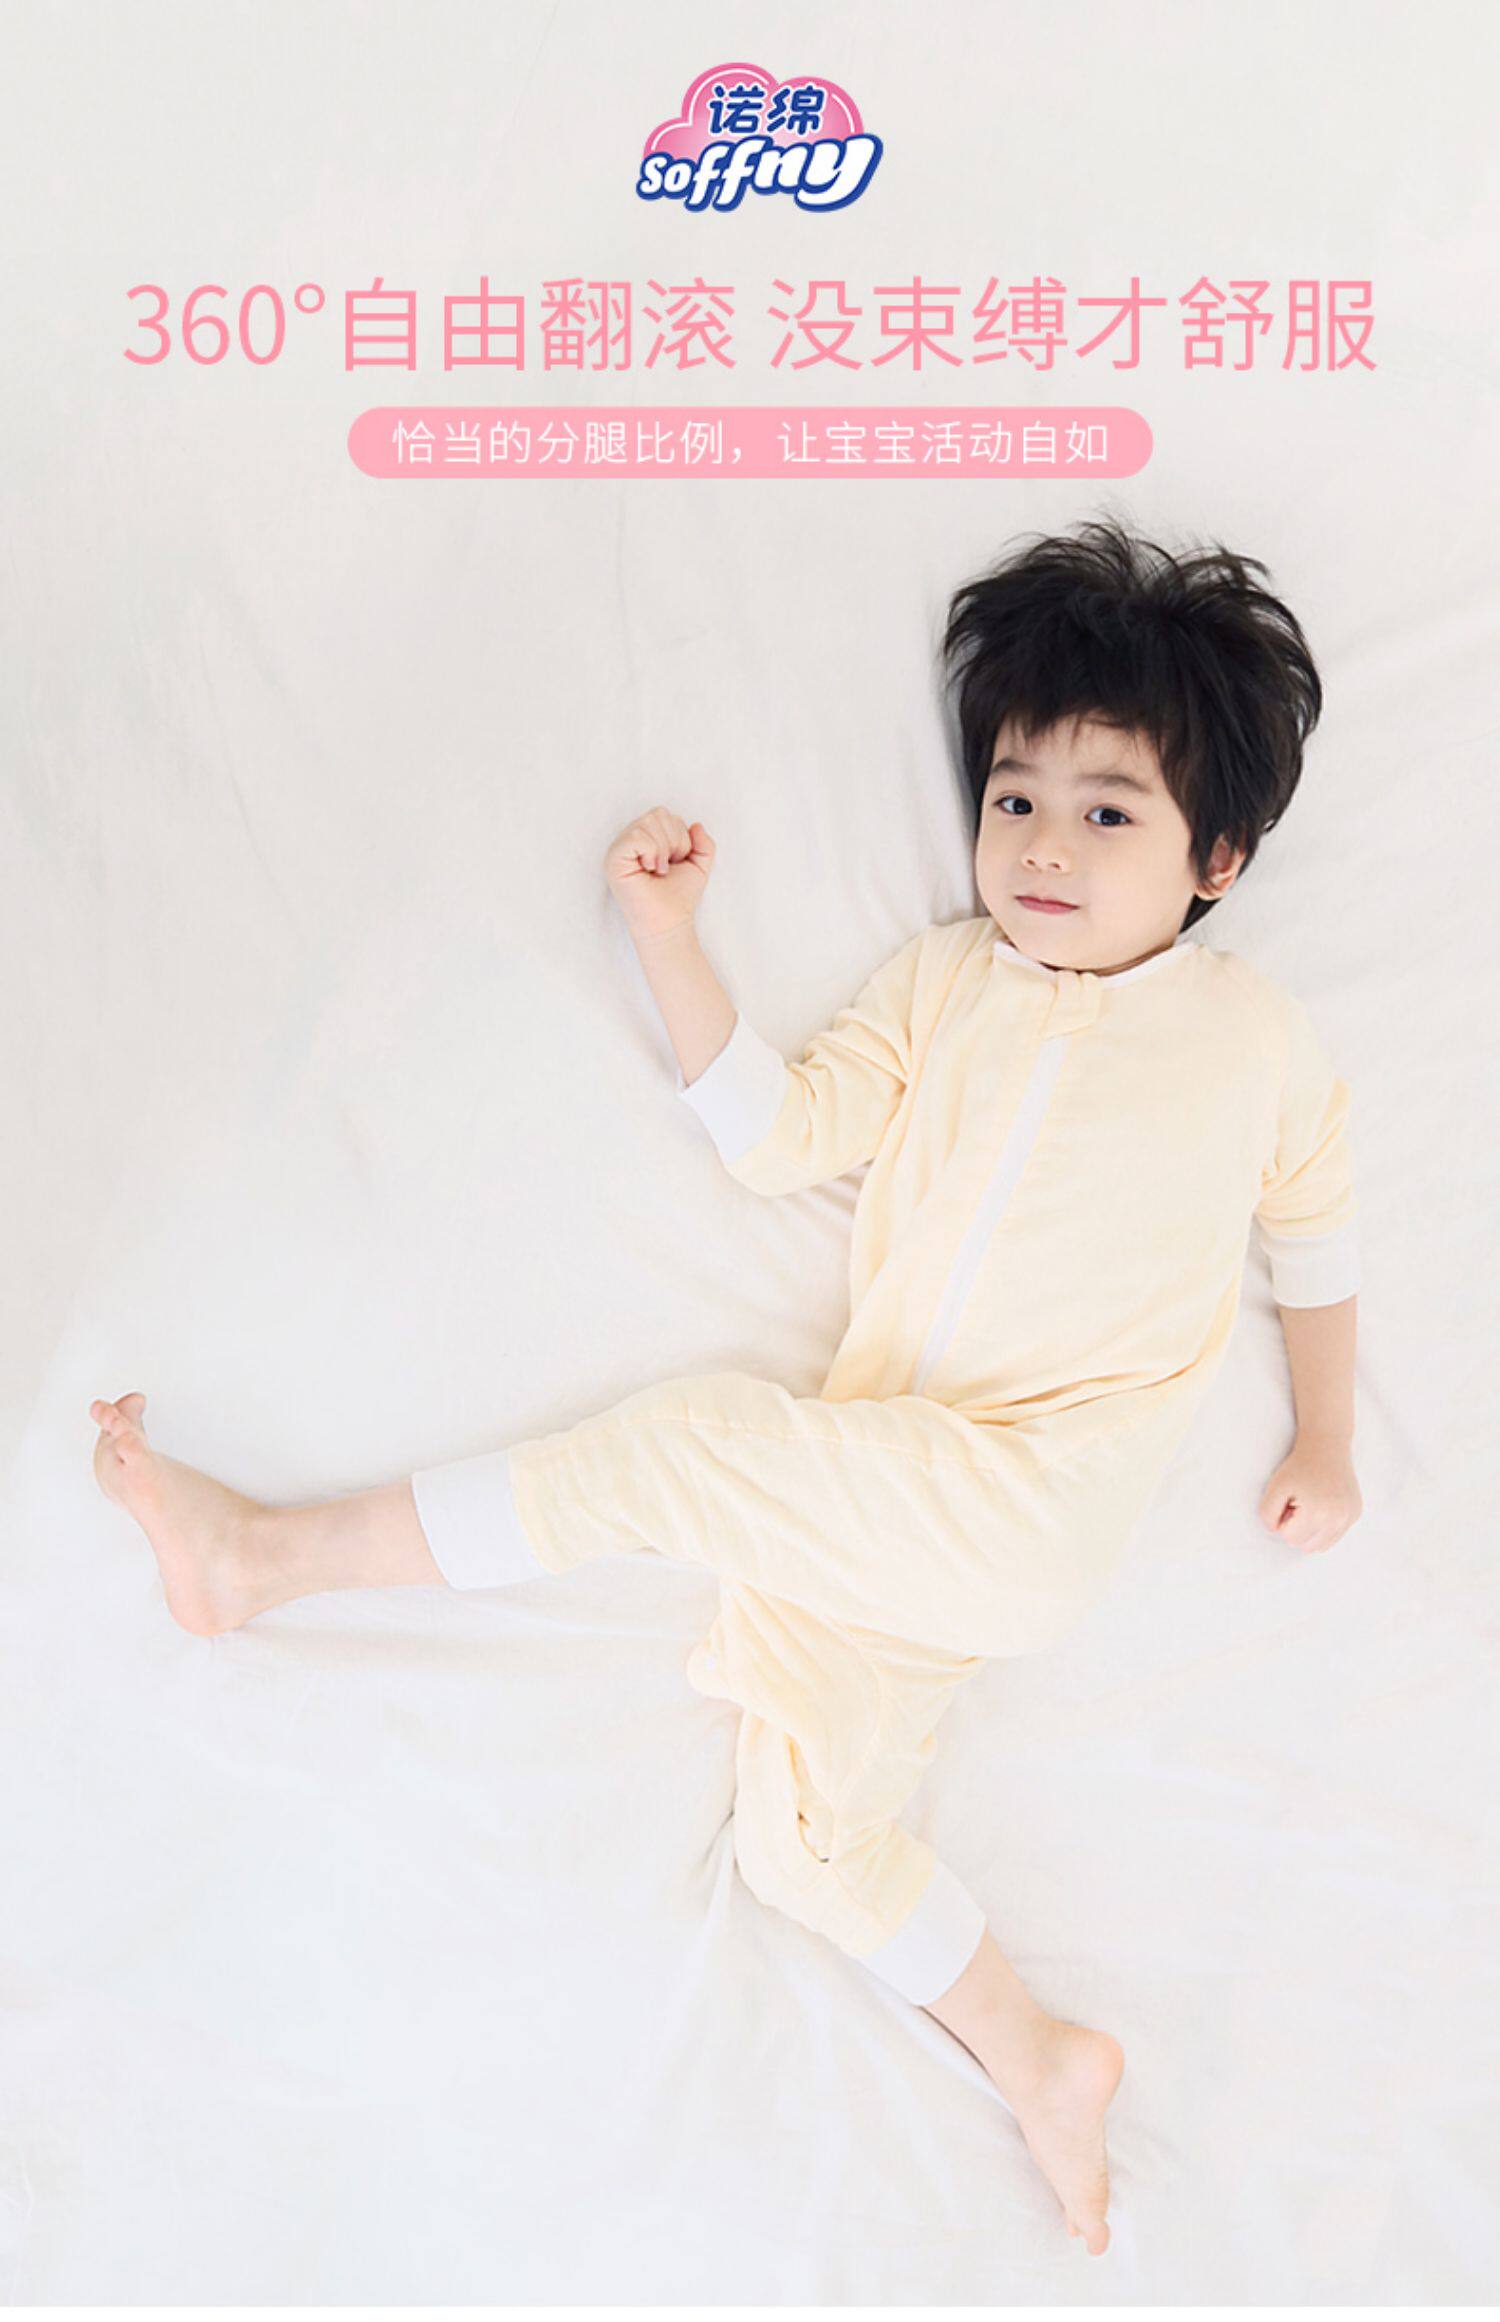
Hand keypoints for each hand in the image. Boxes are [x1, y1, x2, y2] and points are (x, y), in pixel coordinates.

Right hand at [603, 807, 714, 942]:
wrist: (669, 922)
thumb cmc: (679, 897)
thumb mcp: (700, 865)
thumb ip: (704, 843)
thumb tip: (696, 824)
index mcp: (646, 839)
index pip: (665, 814)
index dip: (680, 836)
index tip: (675, 862)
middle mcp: (629, 841)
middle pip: (657, 813)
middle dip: (674, 840)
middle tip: (668, 866)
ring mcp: (619, 850)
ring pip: (647, 822)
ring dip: (663, 848)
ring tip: (659, 869)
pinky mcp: (613, 860)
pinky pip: (635, 836)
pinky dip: (651, 852)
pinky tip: (650, 870)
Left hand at [1257, 1436, 1362, 1552]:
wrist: (1326, 1447)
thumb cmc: (1297, 1467)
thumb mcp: (1274, 1487)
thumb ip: (1267, 1514)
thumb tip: (1276, 1531)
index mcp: (1318, 1514)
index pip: (1291, 1539)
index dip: (1284, 1521)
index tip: (1288, 1502)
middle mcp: (1339, 1519)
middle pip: (1307, 1546)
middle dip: (1298, 1528)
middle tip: (1298, 1503)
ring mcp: (1350, 1517)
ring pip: (1322, 1545)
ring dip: (1311, 1530)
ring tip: (1309, 1506)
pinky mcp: (1356, 1513)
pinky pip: (1334, 1535)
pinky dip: (1324, 1526)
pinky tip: (1322, 1504)